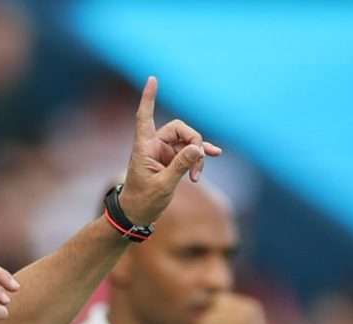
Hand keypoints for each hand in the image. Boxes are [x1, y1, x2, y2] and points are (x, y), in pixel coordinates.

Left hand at [119, 75, 221, 224]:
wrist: (137, 216)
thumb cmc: (143, 201)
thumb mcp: (163, 185)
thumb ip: (181, 165)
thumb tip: (199, 148)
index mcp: (145, 146)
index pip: (145, 116)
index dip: (149, 98)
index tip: (152, 79)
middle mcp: (154, 145)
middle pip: (179, 129)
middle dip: (193, 143)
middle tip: (198, 165)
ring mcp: (164, 152)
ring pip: (188, 143)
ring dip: (197, 156)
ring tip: (197, 176)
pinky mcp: (172, 161)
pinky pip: (190, 152)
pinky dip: (200, 155)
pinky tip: (215, 154)